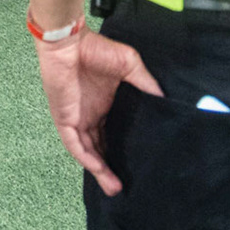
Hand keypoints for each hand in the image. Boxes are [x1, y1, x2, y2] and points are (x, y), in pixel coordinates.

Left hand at [36, 28, 162, 196]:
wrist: (69, 41)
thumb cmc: (97, 49)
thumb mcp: (130, 66)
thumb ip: (146, 84)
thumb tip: (165, 101)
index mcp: (105, 105)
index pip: (115, 134)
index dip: (124, 150)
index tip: (139, 164)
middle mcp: (91, 116)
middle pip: (102, 148)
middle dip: (112, 168)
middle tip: (127, 187)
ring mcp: (77, 119)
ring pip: (89, 152)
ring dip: (100, 170)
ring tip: (115, 188)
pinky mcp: (65, 119)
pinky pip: (75, 145)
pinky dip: (86, 157)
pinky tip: (99, 169)